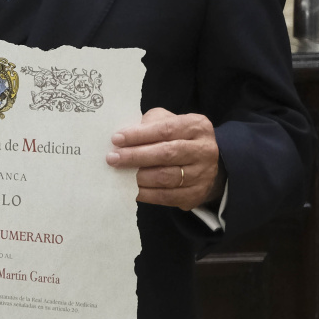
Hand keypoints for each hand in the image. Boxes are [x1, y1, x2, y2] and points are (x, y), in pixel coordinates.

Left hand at [105, 108, 226, 209]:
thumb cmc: (176, 138)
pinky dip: (146, 194)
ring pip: (166, 177)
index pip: (165, 129)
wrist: (202, 163)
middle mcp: (205, 150)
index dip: (139, 135)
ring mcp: (203, 174)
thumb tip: (122, 138)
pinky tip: (131, 189)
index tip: (116, 139)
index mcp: (197, 126)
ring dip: (138, 177)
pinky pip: (167, 197)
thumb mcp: (167, 122)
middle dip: (135, 156)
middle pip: (166, 153)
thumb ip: (149, 124)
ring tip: (120, 174)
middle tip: (113, 158)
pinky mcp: (197, 194)